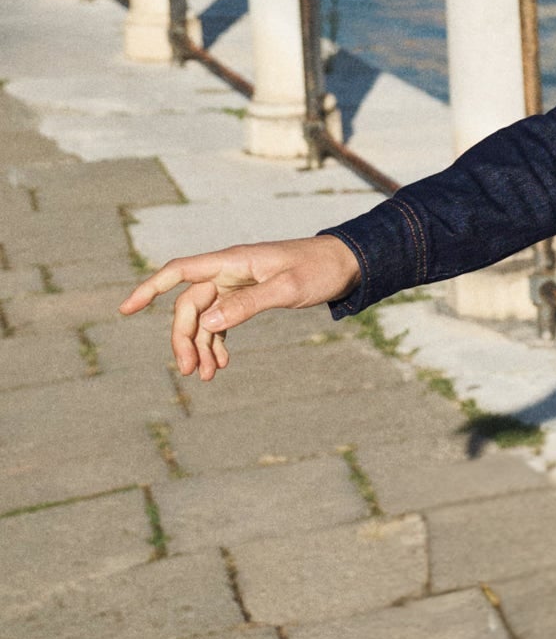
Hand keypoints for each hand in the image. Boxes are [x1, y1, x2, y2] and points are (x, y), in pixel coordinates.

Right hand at [120, 236, 362, 380]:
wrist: (346, 263)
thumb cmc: (319, 269)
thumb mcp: (286, 288)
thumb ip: (246, 304)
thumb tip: (208, 323)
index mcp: (232, 261)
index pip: (179, 272)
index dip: (149, 289)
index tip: (126, 309)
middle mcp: (228, 271)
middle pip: (189, 305)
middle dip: (184, 338)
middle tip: (190, 372)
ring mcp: (236, 284)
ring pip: (205, 317)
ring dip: (202, 346)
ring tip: (207, 376)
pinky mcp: (248, 295)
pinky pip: (222, 319)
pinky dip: (218, 341)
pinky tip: (222, 363)